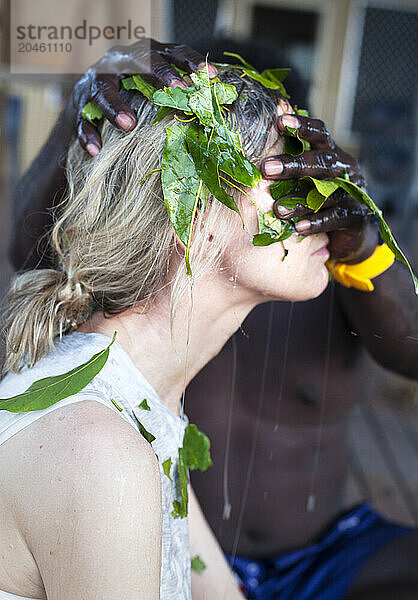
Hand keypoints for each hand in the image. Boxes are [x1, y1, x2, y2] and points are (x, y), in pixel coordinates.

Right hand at [71, 38, 217, 156]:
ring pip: (104, 89)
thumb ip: (178, 97)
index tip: (211, 76)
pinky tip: (96, 151)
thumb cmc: (132, 101)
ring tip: (128, 125)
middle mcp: (120, 62)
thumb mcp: (155, 93)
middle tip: (178, 89)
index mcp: (145, 57)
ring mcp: (96, 81)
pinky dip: (89, 135)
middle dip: (160, 73)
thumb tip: (215, 109)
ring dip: (115, 106)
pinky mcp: (78, 105)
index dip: (191, 62)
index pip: (172, 52)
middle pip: (140, 60)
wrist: (86, 108)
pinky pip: (82, 120)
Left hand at [261, 115, 377, 262]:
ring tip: (277, 209)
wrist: (353, 229)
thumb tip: (255, 156)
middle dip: (294, 165)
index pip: (320, 133)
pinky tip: (298, 227)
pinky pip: (335, 218)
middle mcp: (345, 169)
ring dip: (300, 201)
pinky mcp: (356, 216)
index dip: (302, 126)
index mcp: (332, 154)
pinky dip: (316, 222)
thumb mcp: (307, 178)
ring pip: (327, 193)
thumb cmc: (320, 198)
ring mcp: (353, 192)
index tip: (279, 122)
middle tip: (266, 169)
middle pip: (322, 161)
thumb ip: (289, 166)